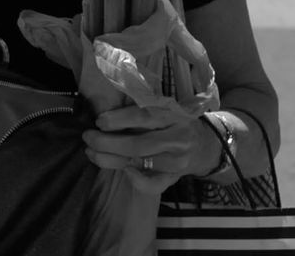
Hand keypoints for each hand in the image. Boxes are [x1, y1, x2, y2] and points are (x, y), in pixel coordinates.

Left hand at [82, 106, 217, 194]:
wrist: (206, 145)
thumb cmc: (177, 122)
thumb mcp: (167, 108)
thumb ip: (144, 108)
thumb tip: (108, 113)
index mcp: (175, 115)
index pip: (145, 116)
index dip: (120, 119)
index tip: (99, 121)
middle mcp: (178, 139)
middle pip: (139, 144)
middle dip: (108, 142)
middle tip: (88, 137)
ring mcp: (177, 161)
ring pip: (141, 162)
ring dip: (111, 159)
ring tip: (91, 153)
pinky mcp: (175, 178)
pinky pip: (154, 184)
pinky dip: (136, 180)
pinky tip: (122, 171)